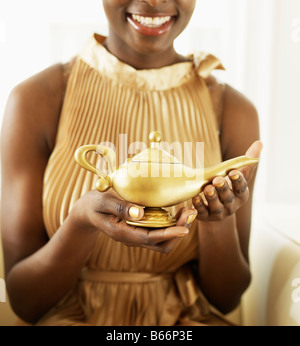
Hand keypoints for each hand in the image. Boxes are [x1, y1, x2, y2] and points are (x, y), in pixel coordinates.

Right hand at [71, 190, 196, 253]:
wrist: (88, 211)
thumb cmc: (94, 204)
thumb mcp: (103, 201)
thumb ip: (119, 207)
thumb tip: (140, 213)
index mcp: (122, 233)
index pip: (149, 238)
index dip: (169, 234)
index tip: (185, 228)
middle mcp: (132, 238)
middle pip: (161, 244)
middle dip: (178, 232)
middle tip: (190, 213)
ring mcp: (136, 235)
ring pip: (162, 241)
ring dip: (178, 229)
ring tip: (188, 211)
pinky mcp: (140, 230)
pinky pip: (159, 233)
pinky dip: (172, 225)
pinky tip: (178, 211)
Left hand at [192, 141, 262, 221]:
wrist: (216, 209)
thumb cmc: (228, 187)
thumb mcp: (238, 176)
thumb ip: (246, 162)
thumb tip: (259, 143)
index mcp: (241, 194)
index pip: (241, 188)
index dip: (238, 180)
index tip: (233, 172)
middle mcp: (232, 205)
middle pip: (228, 197)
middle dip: (223, 188)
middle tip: (217, 180)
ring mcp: (219, 212)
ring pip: (216, 206)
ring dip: (212, 197)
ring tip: (207, 188)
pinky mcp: (205, 216)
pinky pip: (202, 212)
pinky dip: (198, 205)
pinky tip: (194, 197)